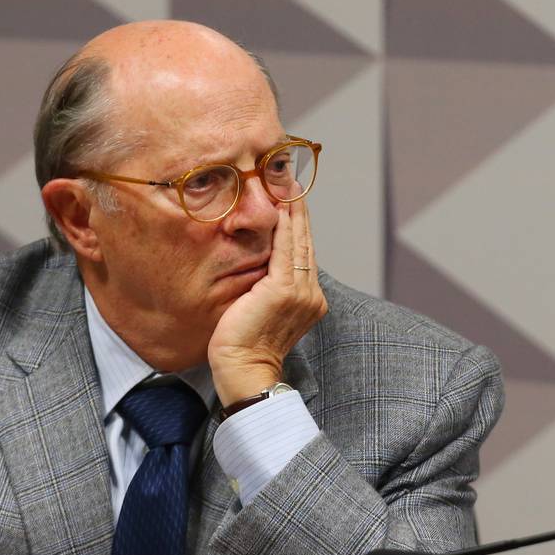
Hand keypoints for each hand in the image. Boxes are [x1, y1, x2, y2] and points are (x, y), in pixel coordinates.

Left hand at [207, 198, 328, 406]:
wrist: (243, 370)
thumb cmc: (244, 347)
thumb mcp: (260, 311)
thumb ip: (265, 288)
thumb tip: (256, 265)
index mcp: (308, 301)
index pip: (303, 256)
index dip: (299, 228)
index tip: (293, 203)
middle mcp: (310, 295)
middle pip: (305, 244)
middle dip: (300, 213)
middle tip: (295, 183)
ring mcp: (300, 293)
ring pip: (298, 243)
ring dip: (294, 212)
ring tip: (289, 187)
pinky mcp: (283, 290)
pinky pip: (285, 250)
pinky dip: (284, 227)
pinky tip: (280, 208)